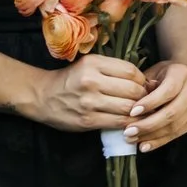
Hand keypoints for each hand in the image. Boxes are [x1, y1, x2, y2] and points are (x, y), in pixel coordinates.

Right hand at [20, 55, 147, 131]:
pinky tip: (130, 122)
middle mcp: (91, 81)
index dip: (142, 80)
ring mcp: (89, 102)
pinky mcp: (87, 120)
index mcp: (93, 63)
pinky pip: (117, 122)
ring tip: (140, 112)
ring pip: (128, 107)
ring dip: (138, 111)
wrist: (42, 96)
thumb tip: (144, 81)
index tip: (143, 86)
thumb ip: (113, 70)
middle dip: (144, 96)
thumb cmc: (70, 80)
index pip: (130, 71)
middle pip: (132, 90)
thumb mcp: (88, 65)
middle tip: (144, 100)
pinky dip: (128, 123)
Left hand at [124, 61, 186, 150]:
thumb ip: (144, 84)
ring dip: (151, 135)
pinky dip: (159, 142)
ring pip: (174, 126)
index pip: (167, 91)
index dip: (150, 103)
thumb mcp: (155, 71)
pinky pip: (175, 134)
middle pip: (172, 112)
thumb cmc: (167, 73)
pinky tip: (144, 146)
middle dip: (148, 124)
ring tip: (132, 139)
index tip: (131, 112)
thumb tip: (131, 102)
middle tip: (128, 131)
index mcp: (182, 75)